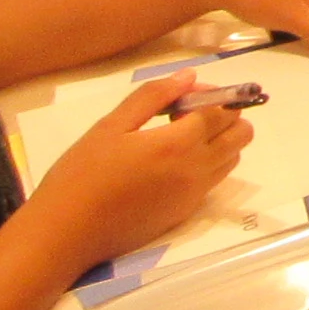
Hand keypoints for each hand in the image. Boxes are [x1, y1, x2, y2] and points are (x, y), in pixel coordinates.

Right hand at [26, 72, 249, 268]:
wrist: (67, 232)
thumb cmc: (82, 174)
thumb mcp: (112, 125)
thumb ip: (154, 96)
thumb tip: (189, 77)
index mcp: (179, 144)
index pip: (222, 110)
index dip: (210, 95)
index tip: (182, 95)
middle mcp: (198, 169)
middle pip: (241, 133)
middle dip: (223, 116)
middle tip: (183, 115)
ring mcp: (195, 194)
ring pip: (232, 157)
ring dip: (218, 140)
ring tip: (176, 139)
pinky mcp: (186, 212)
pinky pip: (214, 180)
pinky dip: (207, 164)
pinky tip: (169, 164)